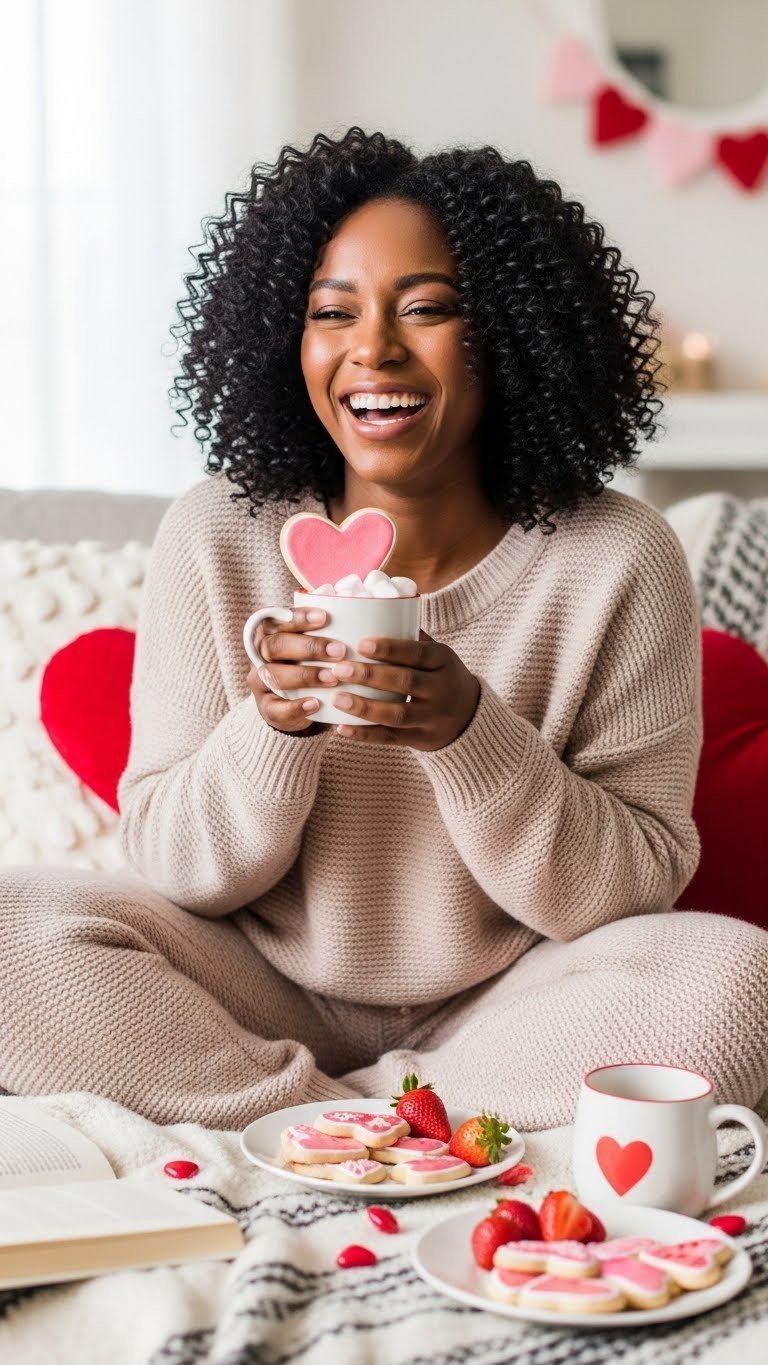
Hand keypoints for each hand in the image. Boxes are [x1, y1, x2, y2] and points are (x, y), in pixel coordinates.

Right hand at [247, 605, 346, 734]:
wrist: (296, 705)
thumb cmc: (310, 663)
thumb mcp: (314, 643)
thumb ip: (326, 629)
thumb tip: (357, 609)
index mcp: (269, 632)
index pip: (277, 619)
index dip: (298, 618)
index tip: (325, 617)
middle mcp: (260, 655)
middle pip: (275, 645)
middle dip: (309, 647)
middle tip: (339, 651)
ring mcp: (261, 682)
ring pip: (274, 676)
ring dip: (305, 675)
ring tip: (333, 678)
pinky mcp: (267, 708)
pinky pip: (276, 708)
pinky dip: (296, 707)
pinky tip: (316, 703)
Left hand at [316, 630, 480, 750]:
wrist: (470, 715)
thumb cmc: (439, 675)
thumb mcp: (435, 653)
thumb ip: (408, 636)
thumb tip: (367, 606)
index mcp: (444, 660)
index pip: (417, 653)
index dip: (390, 649)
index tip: (361, 644)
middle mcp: (442, 689)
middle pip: (406, 682)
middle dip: (370, 676)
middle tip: (338, 669)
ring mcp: (434, 717)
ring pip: (398, 715)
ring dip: (365, 708)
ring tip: (337, 699)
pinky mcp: (423, 740)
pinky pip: (392, 739)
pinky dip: (366, 735)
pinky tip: (342, 728)